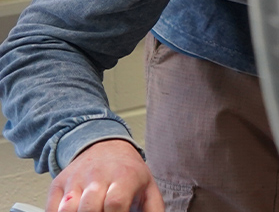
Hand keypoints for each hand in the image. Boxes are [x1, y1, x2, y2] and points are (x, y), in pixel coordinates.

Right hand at [47, 139, 163, 211]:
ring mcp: (75, 178)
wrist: (106, 147)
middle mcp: (98, 175)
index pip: (116, 203)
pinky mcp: (58, 183)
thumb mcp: (148, 188)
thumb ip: (154, 210)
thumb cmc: (128, 173)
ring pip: (68, 209)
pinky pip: (52, 208)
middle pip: (89, 208)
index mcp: (124, 176)